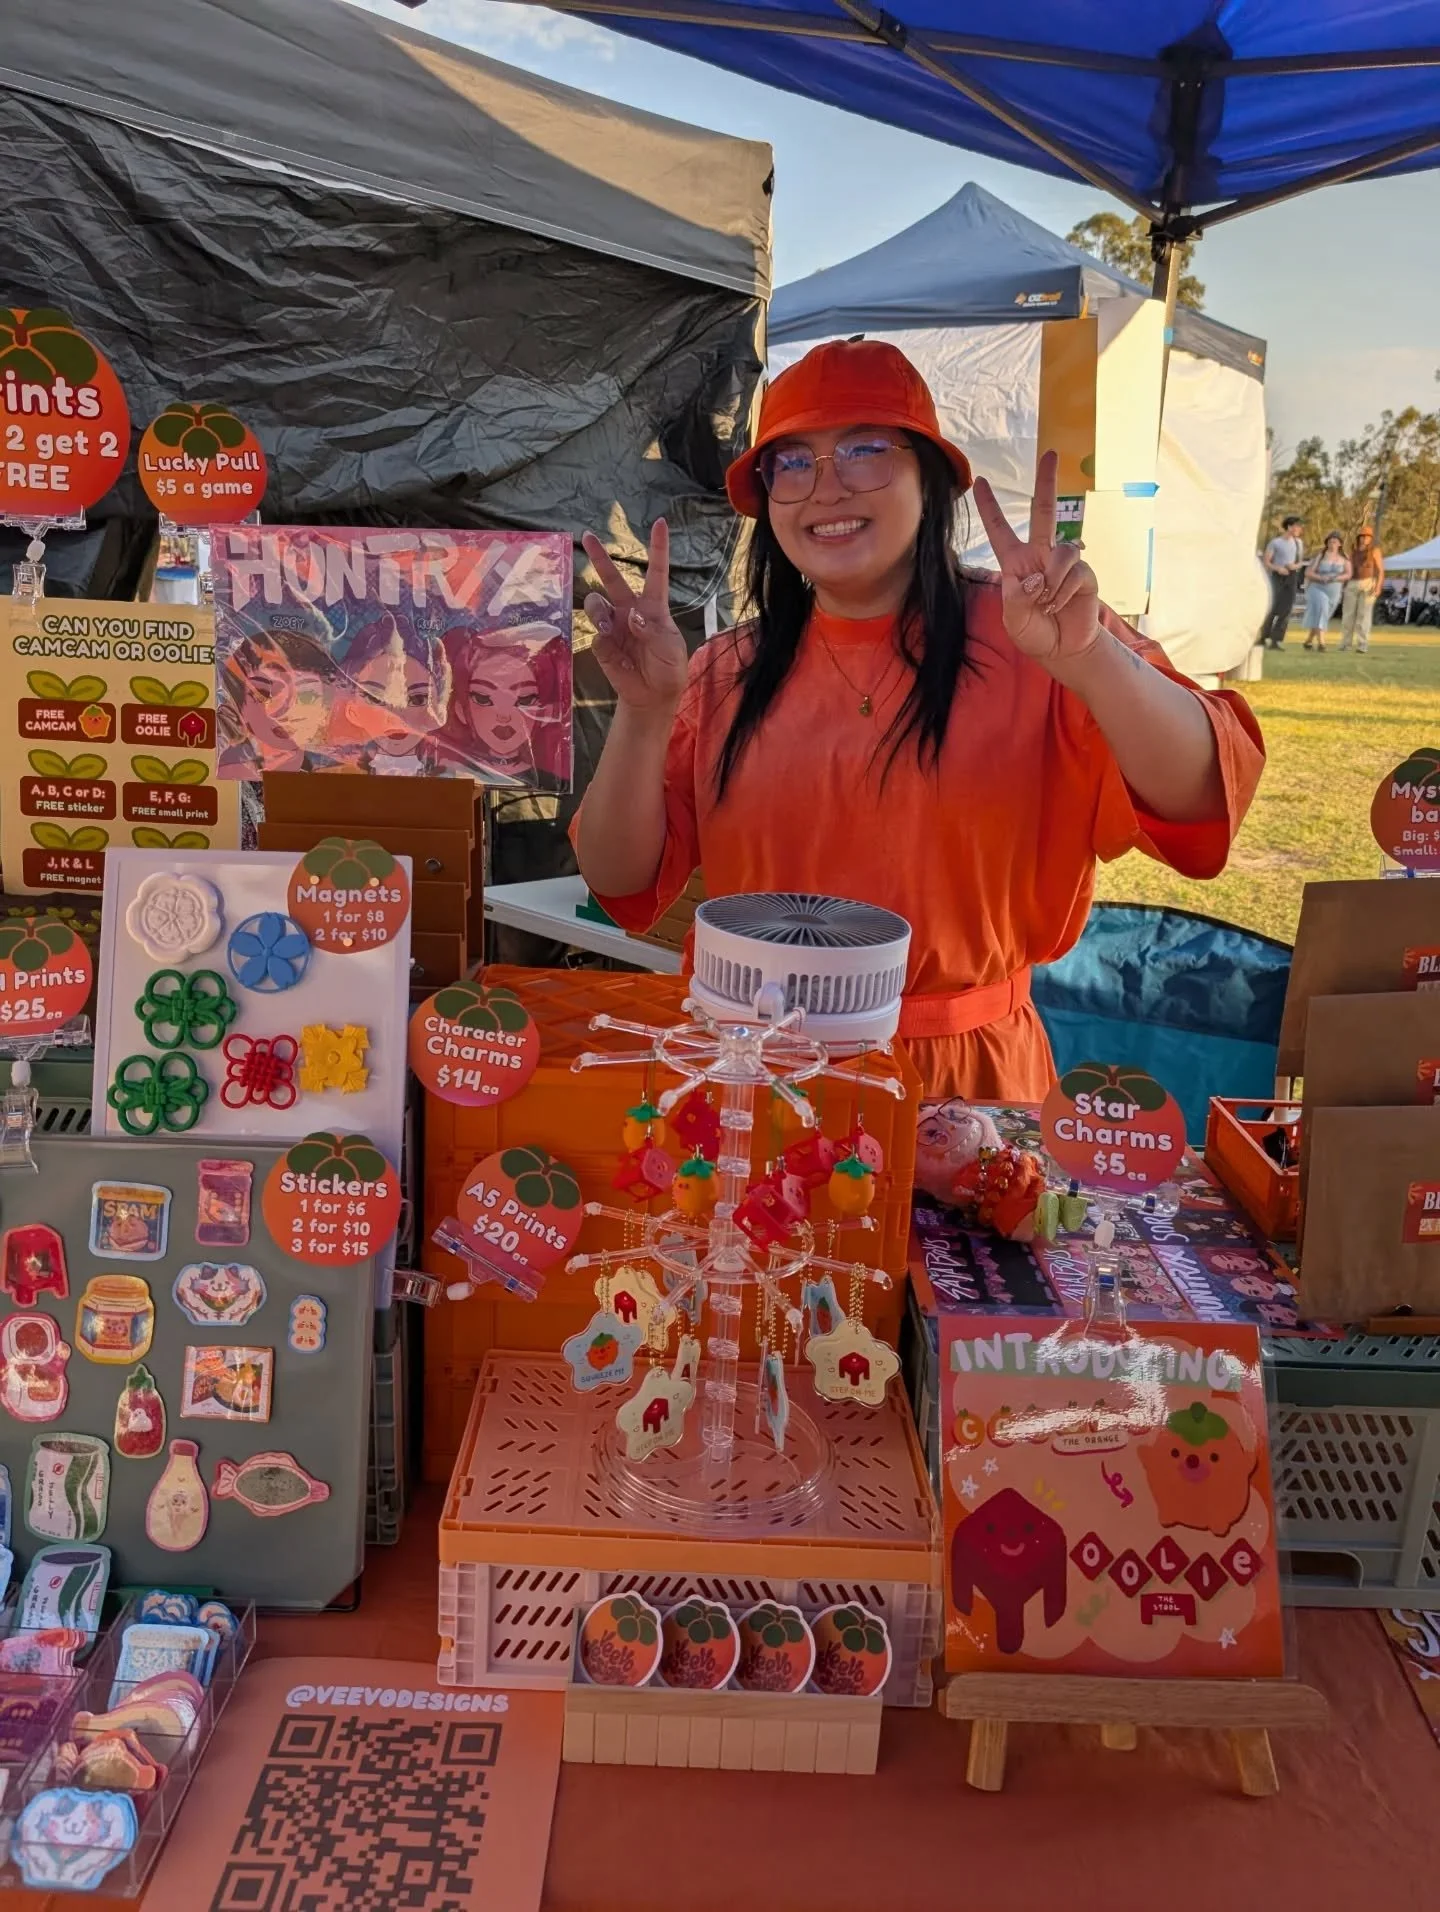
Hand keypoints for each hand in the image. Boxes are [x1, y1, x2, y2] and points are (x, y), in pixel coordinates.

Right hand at [581, 519, 688, 713]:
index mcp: (653, 607)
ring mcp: (614, 626)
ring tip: (607, 627)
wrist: (653, 696)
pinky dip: (605, 642)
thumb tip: (632, 617)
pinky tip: (617, 656)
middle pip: (612, 579)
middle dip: (599, 557)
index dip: (658, 548)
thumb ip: (652, 631)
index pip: (656, 572)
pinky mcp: (602, 645)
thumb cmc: (668, 667)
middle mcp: (630, 611)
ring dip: (599, 611)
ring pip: (596, 603)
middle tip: (587, 536)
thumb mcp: (670, 648)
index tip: (660, 523)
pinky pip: (597, 636)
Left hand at [973, 450, 1100, 665]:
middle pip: (1043, 511)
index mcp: (1016, 563)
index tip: (981, 482)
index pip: (1000, 530)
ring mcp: (1063, 563)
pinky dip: (1064, 592)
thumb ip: (1017, 600)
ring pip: (1062, 549)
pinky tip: (1059, 606)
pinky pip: (1074, 572)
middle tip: (1051, 452)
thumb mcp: (1014, 621)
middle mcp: (1040, 556)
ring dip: (1052, 580)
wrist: (1063, 650)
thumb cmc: (1034, 634)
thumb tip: (1034, 578)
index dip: (990, 508)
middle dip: (1047, 481)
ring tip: (1047, 603)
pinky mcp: (1084, 574)